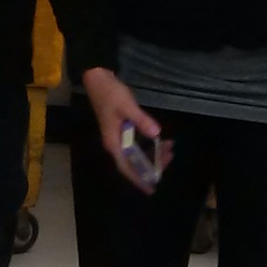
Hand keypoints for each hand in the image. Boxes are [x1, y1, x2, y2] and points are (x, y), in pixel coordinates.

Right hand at [81, 67, 165, 193]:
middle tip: (169, 158)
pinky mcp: (121, 129)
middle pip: (133, 162)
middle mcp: (114, 143)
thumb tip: (157, 134)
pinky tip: (159, 139)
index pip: (126, 167)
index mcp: (113, 142)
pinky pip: (136, 143)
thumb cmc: (110, 94)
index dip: (138, 178)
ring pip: (136, 152)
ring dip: (152, 153)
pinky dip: (148, 144)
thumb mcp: (127, 106)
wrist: (97, 78)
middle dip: (151, 163)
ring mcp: (117, 136)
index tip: (151, 188)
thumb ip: (141, 120)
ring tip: (169, 149)